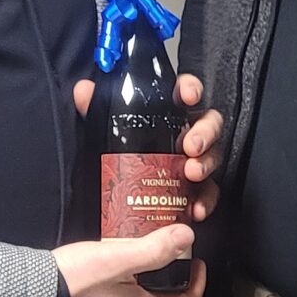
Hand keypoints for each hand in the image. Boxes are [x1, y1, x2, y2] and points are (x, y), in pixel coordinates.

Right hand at [55, 230, 205, 296]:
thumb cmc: (75, 281)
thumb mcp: (118, 258)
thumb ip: (155, 249)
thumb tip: (187, 237)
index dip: (198, 285)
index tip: (197, 263)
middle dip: (175, 282)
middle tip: (173, 256)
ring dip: (151, 285)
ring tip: (145, 258)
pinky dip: (130, 289)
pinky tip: (116, 271)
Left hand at [72, 74, 223, 221]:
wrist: (116, 207)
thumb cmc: (117, 159)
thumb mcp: (102, 132)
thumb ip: (95, 109)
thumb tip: (84, 91)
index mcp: (166, 115)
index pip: (185, 92)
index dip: (190, 89)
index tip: (187, 96)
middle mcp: (184, 135)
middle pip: (208, 123)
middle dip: (204, 132)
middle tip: (191, 145)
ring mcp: (193, 162)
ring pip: (212, 156)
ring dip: (206, 164)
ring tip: (192, 173)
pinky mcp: (196, 190)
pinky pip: (209, 192)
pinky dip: (206, 200)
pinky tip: (195, 207)